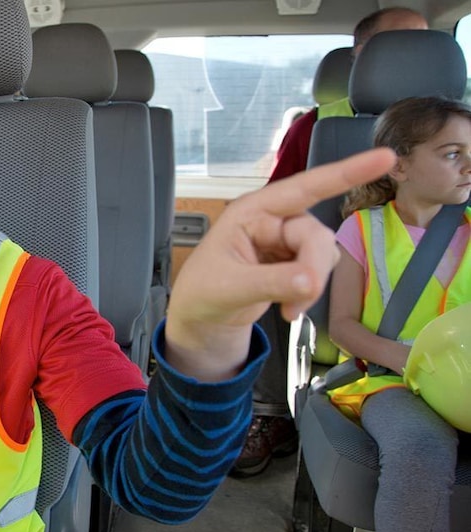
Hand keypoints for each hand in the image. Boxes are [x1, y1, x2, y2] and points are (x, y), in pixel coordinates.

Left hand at [164, 148, 396, 380]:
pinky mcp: (296, 263)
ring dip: (311, 286)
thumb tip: (310, 281)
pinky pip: (319, 273)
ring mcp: (286, 242)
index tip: (384, 157)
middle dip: (313, 269)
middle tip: (301, 297)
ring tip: (285, 308)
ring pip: (322, 255)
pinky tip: (288, 309)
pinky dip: (310, 295)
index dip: (345, 173)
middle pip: (316, 235)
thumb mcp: (228, 287)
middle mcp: (273, 221)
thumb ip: (271, 283)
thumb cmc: (203, 292)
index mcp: (252, 212)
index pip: (302, 188)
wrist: (202, 319)